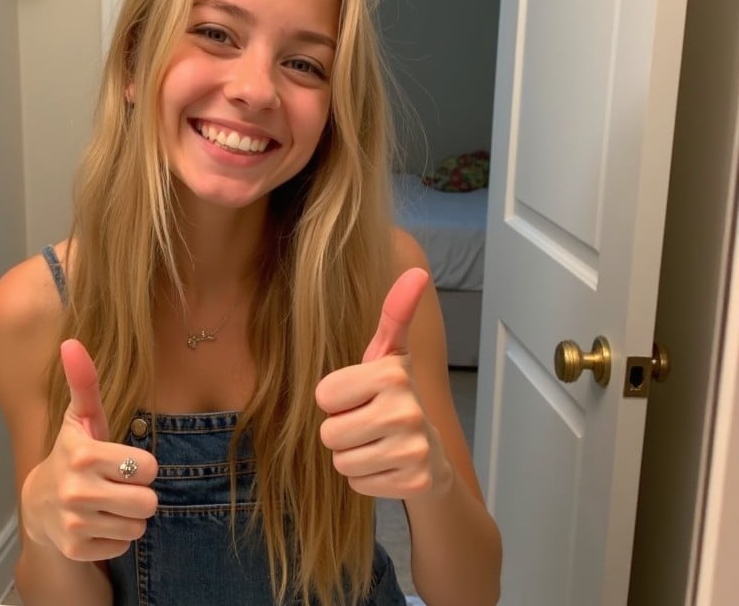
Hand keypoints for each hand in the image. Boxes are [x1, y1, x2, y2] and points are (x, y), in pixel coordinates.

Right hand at [21, 339, 157, 560]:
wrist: (40, 503)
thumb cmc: (73, 454)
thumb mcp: (82, 419)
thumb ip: (84, 382)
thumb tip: (71, 342)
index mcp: (84, 455)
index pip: (149, 467)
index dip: (142, 466)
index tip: (122, 463)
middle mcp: (77, 491)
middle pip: (148, 502)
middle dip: (140, 494)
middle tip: (118, 486)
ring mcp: (75, 524)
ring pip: (138, 526)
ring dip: (129, 517)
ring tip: (108, 503)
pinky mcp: (77, 549)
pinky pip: (123, 546)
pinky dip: (115, 538)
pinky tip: (97, 524)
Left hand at [315, 268, 452, 498]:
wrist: (431, 456)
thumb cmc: (396, 399)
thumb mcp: (389, 355)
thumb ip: (395, 313)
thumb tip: (417, 271)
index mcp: (392, 373)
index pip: (323, 395)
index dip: (336, 400)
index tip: (362, 397)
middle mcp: (407, 409)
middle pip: (328, 432)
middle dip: (343, 432)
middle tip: (370, 425)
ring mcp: (414, 449)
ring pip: (341, 460)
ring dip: (353, 457)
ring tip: (377, 445)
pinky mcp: (414, 482)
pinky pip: (356, 483)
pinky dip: (367, 480)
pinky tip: (387, 467)